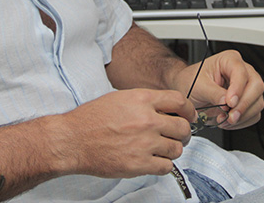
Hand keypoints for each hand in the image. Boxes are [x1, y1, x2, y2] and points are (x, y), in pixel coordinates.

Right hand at [53, 89, 194, 177]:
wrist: (74, 140)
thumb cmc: (92, 119)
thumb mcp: (120, 98)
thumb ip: (145, 102)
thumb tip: (165, 108)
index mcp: (142, 100)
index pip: (180, 101)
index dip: (189, 110)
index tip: (189, 116)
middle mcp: (146, 120)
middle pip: (183, 127)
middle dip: (183, 132)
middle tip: (177, 135)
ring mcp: (144, 143)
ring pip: (177, 149)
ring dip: (172, 149)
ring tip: (162, 148)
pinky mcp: (139, 164)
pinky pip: (166, 166)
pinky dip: (163, 164)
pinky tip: (154, 160)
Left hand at [174, 50, 263, 129]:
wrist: (187, 90)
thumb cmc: (192, 81)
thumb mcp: (197, 86)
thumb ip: (213, 93)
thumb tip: (226, 102)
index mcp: (229, 60)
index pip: (241, 72)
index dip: (238, 89)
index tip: (229, 102)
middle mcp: (242, 71)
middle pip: (256, 86)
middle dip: (244, 105)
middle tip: (230, 116)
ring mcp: (247, 86)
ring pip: (258, 102)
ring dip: (243, 116)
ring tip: (225, 119)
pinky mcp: (248, 101)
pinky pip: (255, 113)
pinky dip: (243, 121)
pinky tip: (229, 121)